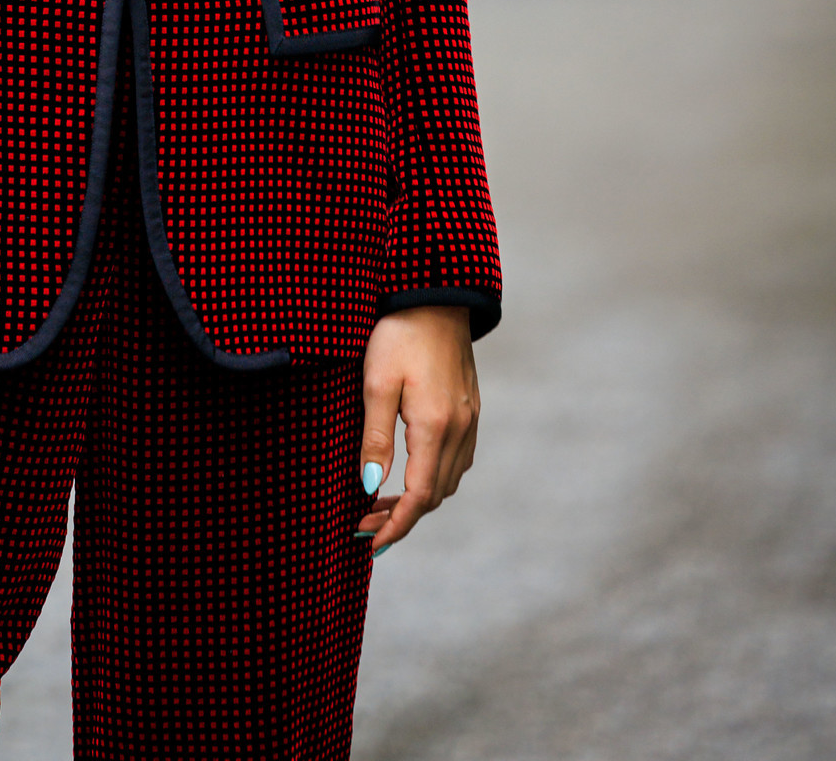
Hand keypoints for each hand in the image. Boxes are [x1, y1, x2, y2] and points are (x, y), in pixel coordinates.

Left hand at [355, 305, 478, 557]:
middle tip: (364, 524)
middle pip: (436, 494)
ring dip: (418, 498)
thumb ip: (375, 436)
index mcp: (435, 426)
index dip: (396, 525)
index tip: (369, 542)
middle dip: (402, 516)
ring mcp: (470, 419)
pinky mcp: (470, 408)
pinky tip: (408, 470)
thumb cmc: (399, 333)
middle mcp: (460, 429)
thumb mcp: (376, 381)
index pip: (420, 496)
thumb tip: (370, 485)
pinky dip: (433, 476)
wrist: (436, 294)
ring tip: (381, 503)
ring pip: (448, 479)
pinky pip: (457, 458)